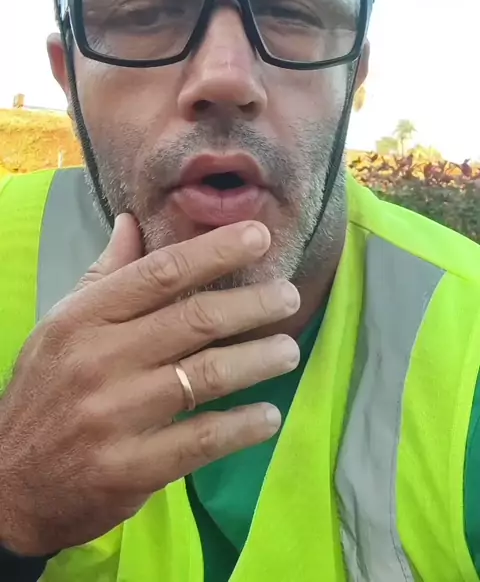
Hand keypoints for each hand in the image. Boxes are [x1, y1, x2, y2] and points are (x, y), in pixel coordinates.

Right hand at [0, 215, 299, 555]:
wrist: (8, 483)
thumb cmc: (44, 393)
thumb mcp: (62, 326)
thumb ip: (104, 275)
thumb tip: (133, 221)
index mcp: (85, 319)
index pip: (160, 273)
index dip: (215, 251)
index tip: (258, 237)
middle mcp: (102, 360)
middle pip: (193, 320)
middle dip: (252, 304)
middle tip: (289, 296)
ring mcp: (117, 416)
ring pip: (206, 375)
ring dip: (258, 360)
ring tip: (288, 350)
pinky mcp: (132, 468)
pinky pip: (201, 440)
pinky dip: (242, 426)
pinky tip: (267, 415)